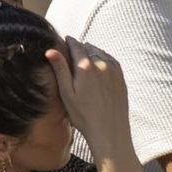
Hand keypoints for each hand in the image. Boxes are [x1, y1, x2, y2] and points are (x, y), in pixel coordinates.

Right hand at [45, 38, 132, 160]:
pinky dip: (104, 58)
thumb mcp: (67, 93)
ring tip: (85, 56)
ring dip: (92, 52)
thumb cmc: (84, 116)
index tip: (65, 39)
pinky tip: (99, 64)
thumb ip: (60, 69)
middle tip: (73, 51)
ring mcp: (113, 70)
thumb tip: (50, 50)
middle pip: (88, 48)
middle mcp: (101, 64)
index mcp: (85, 66)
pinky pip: (111, 60)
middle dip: (80, 48)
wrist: (110, 132)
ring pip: (100, 52)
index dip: (69, 42)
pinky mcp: (121, 78)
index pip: (76, 46)